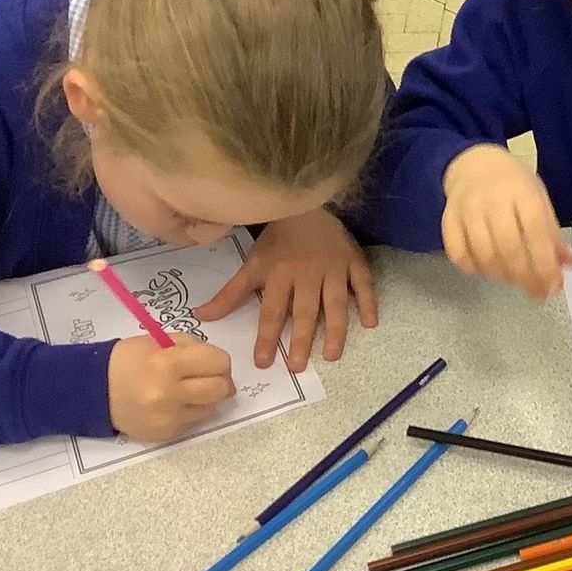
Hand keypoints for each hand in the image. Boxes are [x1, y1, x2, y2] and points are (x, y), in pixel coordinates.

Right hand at [108, 332, 234, 441]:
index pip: (218, 362)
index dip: (219, 361)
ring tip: (187, 390)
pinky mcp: (164, 433)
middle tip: (208, 377)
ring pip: (210, 408)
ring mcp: (167, 417)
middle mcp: (169, 393)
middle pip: (220, 389)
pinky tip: (172, 403)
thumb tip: (221, 365)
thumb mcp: (159, 341)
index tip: (211, 361)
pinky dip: (189, 412)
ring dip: (205, 398)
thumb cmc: (128, 360)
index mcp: (168, 363)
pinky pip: (193, 422)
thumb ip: (193, 348)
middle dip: (220, 380)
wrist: (93, 390)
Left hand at [193, 209, 377, 370]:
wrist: (305, 204)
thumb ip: (230, 294)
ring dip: (335, 329)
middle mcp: (307, 274)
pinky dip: (369, 302)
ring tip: (332, 355)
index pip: (271, 310)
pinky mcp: (354, 261)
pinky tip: (371, 323)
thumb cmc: (278, 239)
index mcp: (279, 274)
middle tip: (298, 366)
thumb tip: (200, 317)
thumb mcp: (252, 264)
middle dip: (300, 339)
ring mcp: (333, 267)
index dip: (266, 336)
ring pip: (336, 302)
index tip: (263, 363)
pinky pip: (363, 283)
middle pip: (304, 310)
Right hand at [440, 143, 571, 299]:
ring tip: (515, 280)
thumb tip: (569, 264)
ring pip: (484, 254)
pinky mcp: (448, 219)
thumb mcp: (539, 200)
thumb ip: (552, 234)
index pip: (536, 234)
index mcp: (523, 192)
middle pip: (509, 248)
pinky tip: (487, 271)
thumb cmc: (513, 185)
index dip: (546, 265)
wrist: (474, 164)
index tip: (554, 286)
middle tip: (537, 293)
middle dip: (526, 277)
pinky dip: (473, 269)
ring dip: (502, 276)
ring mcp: (467, 209)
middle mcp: (493, 200)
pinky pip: (458, 254)